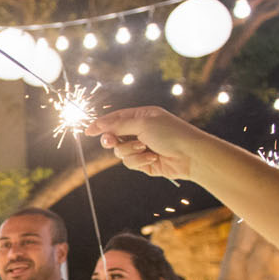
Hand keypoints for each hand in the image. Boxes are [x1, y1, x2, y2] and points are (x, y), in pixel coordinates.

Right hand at [85, 107, 202, 181]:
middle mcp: (140, 131)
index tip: (88, 131)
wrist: (190, 155)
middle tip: (111, 141)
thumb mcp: (143, 123)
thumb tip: (100, 124)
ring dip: (130, 151)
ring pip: (120, 152)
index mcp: (141, 116)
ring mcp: (142, 147)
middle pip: (114, 136)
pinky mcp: (144, 163)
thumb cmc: (171, 134)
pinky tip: (152, 158)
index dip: (101, 124)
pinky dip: (139, 161)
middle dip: (113, 140)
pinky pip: (130, 163)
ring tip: (145, 149)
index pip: (116, 118)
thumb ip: (119, 124)